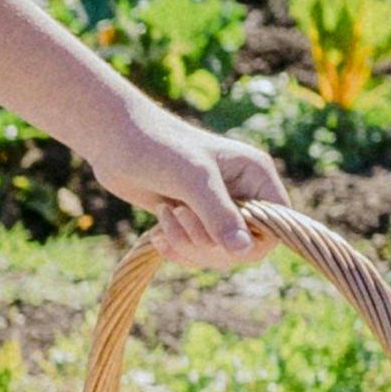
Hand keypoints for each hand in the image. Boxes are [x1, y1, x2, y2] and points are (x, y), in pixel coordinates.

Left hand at [89, 111, 284, 259]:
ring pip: (217, 252)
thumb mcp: (193, 179)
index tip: (219, 236)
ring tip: (165, 214)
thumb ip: (219, 215)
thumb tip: (243, 252)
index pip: (276, 225)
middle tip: (179, 216)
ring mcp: (216, 208)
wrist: (114, 139)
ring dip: (188, 243)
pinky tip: (157, 235)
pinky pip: (196, 251)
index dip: (252, 240)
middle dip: (209, 242)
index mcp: (256, 175)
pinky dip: (177, 248)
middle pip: (245, 246)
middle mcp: (242, 192)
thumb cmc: (158, 147)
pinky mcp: (192, 219)